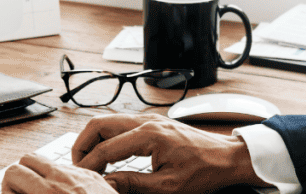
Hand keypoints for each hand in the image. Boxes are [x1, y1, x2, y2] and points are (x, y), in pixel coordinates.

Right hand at [2, 153, 117, 193]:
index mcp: (52, 192)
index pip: (13, 172)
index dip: (8, 188)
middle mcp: (67, 179)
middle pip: (28, 158)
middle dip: (21, 176)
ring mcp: (83, 176)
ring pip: (49, 161)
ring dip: (40, 176)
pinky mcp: (96, 179)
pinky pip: (69, 169)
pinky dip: (60, 179)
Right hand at [72, 113, 268, 193]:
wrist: (228, 158)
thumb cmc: (204, 172)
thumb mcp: (168, 187)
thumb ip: (133, 184)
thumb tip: (106, 183)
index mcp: (149, 135)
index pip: (106, 148)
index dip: (89, 165)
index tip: (81, 178)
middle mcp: (146, 121)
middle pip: (99, 124)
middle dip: (82, 144)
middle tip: (78, 167)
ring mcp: (149, 119)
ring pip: (108, 121)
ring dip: (93, 139)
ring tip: (89, 162)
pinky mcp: (153, 123)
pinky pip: (120, 124)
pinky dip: (107, 137)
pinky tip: (107, 155)